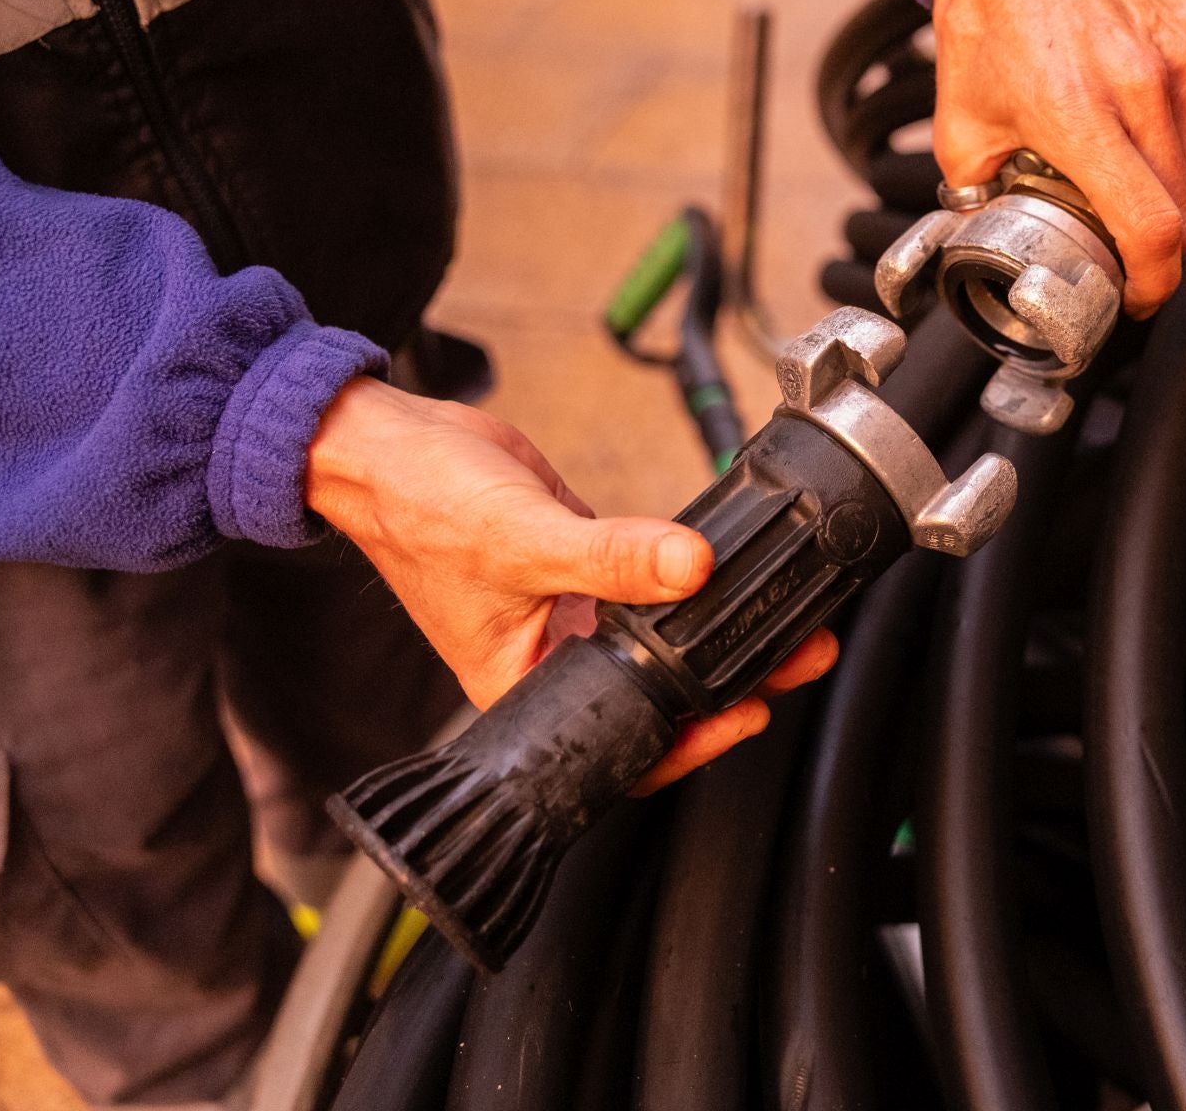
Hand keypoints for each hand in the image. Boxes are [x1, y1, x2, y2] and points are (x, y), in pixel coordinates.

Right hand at [304, 377, 836, 792]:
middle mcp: (552, 661)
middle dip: (731, 680)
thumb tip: (693, 567)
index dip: (689, 739)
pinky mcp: (585, 567)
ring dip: (724, 632)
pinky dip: (691, 583)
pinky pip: (651, 586)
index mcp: (523, 688)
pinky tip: (733, 572)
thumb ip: (614, 557)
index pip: (619, 742)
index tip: (750, 712)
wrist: (386, 442)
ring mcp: (572, 614)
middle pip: (658, 693)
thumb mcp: (523, 541)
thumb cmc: (416, 506)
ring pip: (664, 640)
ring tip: (792, 622)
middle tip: (799, 657)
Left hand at [932, 0, 1185, 316]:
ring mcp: (1180, 58)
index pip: (1152, 227)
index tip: (1142, 296)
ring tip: (1160, 208)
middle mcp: (1139, 86)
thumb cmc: (991, 22)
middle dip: (1167, 252)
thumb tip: (985, 239)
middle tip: (1138, 256)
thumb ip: (975, 193)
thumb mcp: (960, 124)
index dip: (1156, 282)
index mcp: (1077, 115)